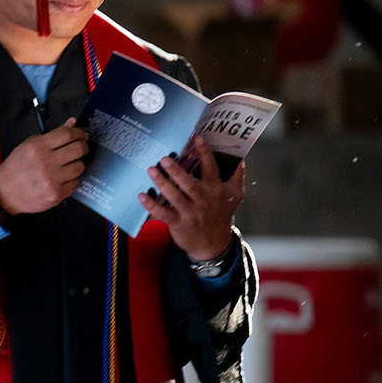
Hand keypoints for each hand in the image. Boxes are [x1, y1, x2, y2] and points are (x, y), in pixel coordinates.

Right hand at [0, 119, 89, 216]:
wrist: (3, 193)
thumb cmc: (14, 170)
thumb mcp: (28, 146)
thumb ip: (51, 135)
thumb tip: (70, 123)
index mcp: (37, 147)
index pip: (67, 134)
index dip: (79, 132)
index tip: (81, 134)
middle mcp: (46, 162)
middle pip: (79, 149)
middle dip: (83, 147)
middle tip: (81, 148)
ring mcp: (52, 179)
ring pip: (80, 167)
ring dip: (77, 164)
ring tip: (68, 166)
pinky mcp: (56, 194)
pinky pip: (76, 183)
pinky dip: (72, 180)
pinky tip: (63, 178)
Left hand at [141, 137, 243, 262]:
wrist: (213, 244)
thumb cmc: (222, 213)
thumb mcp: (234, 195)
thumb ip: (237, 175)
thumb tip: (240, 157)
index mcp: (216, 189)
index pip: (211, 168)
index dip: (204, 153)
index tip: (197, 138)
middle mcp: (203, 200)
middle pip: (189, 183)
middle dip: (176, 171)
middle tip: (164, 158)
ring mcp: (190, 212)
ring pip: (174, 196)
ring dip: (162, 184)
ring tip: (151, 170)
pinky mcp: (178, 223)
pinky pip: (163, 213)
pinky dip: (151, 205)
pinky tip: (141, 195)